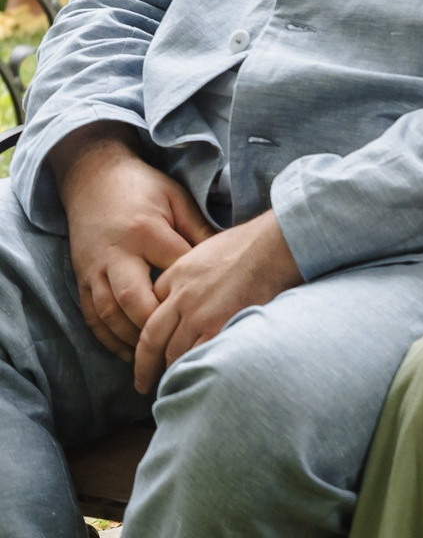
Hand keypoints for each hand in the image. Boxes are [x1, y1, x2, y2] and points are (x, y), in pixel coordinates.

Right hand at [57, 127, 214, 364]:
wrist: (92, 177)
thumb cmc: (144, 187)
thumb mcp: (177, 199)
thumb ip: (198, 230)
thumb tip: (227, 258)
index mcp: (146, 232)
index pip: (174, 269)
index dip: (193, 293)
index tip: (216, 314)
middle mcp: (116, 254)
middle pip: (135, 300)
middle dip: (157, 328)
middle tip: (180, 351)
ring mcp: (94, 269)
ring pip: (109, 314)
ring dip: (131, 340)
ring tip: (156, 360)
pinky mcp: (80, 278)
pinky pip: (90, 315)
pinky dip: (107, 338)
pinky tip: (126, 353)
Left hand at [132, 210, 301, 392]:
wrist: (274, 244)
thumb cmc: (250, 244)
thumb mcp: (206, 249)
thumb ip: (191, 274)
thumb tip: (191, 291)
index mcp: (174, 277)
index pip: (149, 313)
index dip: (146, 336)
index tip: (148, 351)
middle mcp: (179, 298)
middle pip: (151, 340)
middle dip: (145, 366)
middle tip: (143, 383)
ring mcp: (198, 314)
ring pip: (172, 353)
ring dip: (169, 373)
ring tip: (171, 387)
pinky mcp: (219, 326)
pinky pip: (197, 356)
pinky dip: (193, 370)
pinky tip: (195, 379)